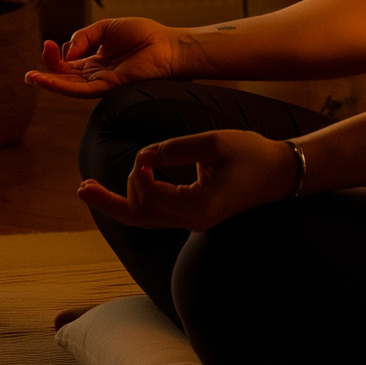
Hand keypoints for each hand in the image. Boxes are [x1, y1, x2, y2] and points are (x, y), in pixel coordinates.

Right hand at [26, 16, 185, 97]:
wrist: (168, 46)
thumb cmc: (143, 35)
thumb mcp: (105, 28)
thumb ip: (83, 36)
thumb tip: (66, 52)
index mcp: (96, 61)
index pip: (68, 64)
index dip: (55, 56)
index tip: (47, 44)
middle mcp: (97, 74)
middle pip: (65, 78)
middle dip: (47, 74)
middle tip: (28, 74)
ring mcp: (102, 82)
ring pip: (70, 87)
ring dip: (49, 83)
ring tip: (31, 78)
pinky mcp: (109, 87)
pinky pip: (81, 89)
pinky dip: (63, 86)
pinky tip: (48, 81)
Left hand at [79, 129, 298, 231]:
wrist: (280, 172)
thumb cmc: (251, 154)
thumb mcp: (213, 143)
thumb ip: (174, 148)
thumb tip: (142, 157)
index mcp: (197, 206)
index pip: (149, 196)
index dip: (138, 172)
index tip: (149, 152)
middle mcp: (192, 220)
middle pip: (139, 215)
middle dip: (114, 195)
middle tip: (87, 183)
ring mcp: (192, 221)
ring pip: (143, 220)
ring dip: (114, 205)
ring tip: (85, 192)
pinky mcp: (192, 214)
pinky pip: (155, 215)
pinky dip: (132, 205)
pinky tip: (115, 195)